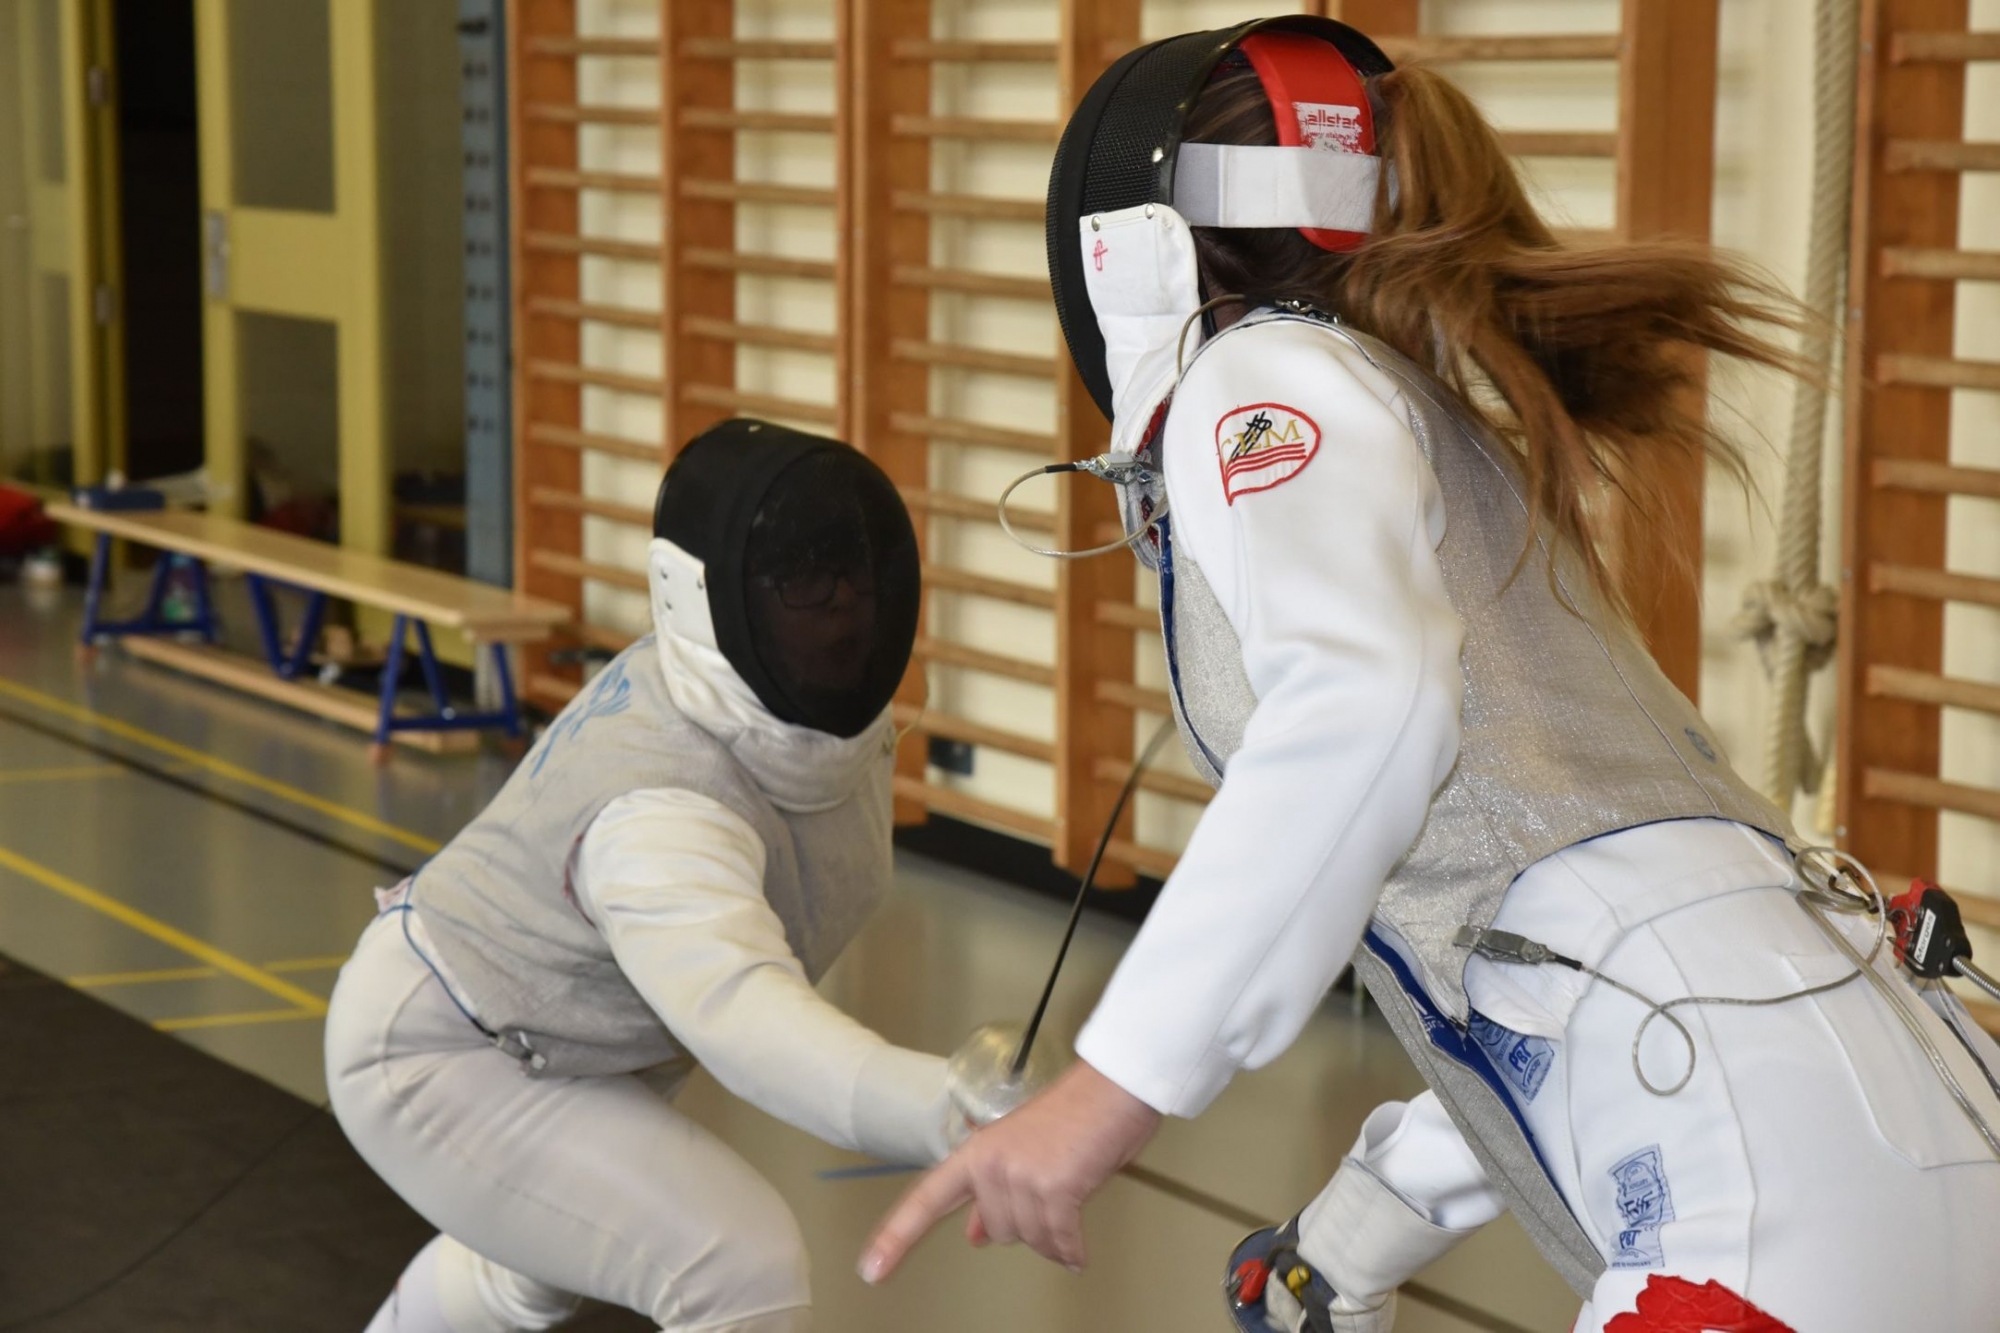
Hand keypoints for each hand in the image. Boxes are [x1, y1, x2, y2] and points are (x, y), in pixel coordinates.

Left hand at [859, 1059, 1162, 1279]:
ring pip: (1031, 1240)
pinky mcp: (1055, 1188)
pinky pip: (1059, 1241)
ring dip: (1054, 1235)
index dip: (896, 1238)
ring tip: (1071, 1203)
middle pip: (1000, 1231)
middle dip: (1028, 1222)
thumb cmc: (1073, 1113)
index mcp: (976, 1152)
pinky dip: (1071, 1250)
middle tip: (1053, 1190)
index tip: (872, 1269)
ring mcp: (1021, 1176)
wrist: (1111, 1089)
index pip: (926, 1199)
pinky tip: (1077, 1252)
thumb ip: (990, 1194)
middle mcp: (991, 1165)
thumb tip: (976, 1234)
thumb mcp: (1020, 1151)